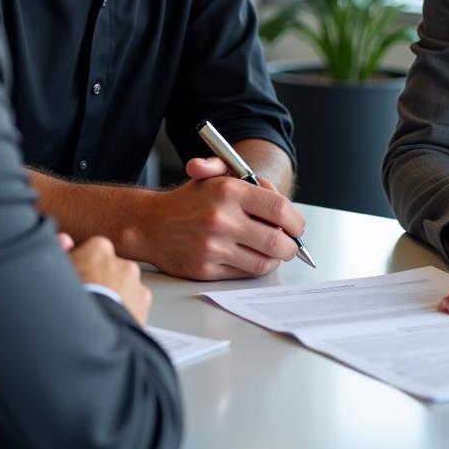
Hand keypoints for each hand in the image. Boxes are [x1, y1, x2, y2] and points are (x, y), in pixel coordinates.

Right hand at [69, 235, 150, 325]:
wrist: (84, 334)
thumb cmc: (65, 303)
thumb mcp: (56, 274)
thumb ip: (62, 253)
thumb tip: (64, 241)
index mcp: (98, 250)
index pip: (95, 249)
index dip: (85, 263)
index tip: (79, 276)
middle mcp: (121, 263)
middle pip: (112, 268)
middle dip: (104, 279)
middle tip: (88, 298)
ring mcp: (134, 283)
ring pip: (126, 285)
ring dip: (117, 295)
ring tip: (100, 314)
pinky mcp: (143, 304)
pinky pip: (137, 303)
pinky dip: (128, 310)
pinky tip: (112, 322)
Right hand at [143, 156, 306, 279]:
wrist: (151, 224)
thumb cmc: (189, 200)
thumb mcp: (214, 175)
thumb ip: (246, 176)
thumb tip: (273, 191)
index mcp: (229, 191)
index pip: (279, 208)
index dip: (295, 220)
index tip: (297, 226)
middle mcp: (222, 219)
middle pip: (277, 241)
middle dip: (291, 246)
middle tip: (290, 244)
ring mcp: (213, 247)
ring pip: (263, 262)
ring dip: (275, 260)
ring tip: (274, 252)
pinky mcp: (206, 269)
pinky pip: (244, 274)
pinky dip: (255, 268)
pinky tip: (254, 259)